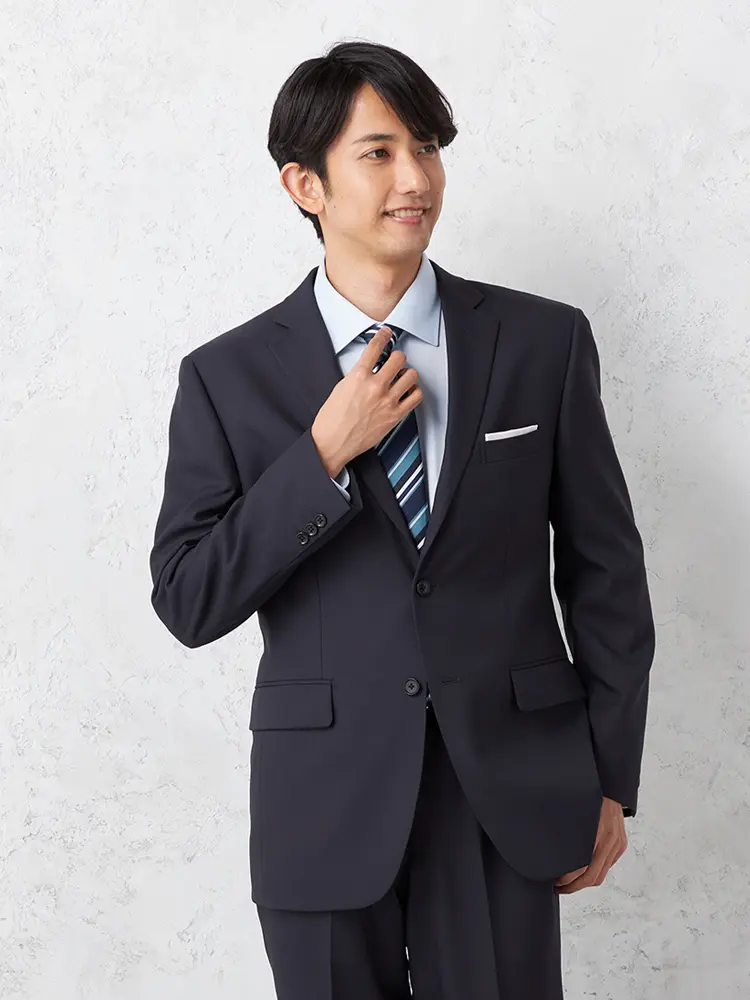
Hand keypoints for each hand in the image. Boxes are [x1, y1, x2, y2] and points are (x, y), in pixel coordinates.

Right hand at [312, 326, 422, 476]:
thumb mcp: (340, 388)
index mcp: (358, 376)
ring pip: (411, 375)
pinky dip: (414, 392)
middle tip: (394, 361)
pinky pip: (416, 396)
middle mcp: (375, 386)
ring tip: (401, 378)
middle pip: (399, 358)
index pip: (376, 347)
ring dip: (407, 373)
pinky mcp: (395, 415)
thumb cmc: (331, 420)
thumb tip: (369, 369)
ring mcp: (388, 401)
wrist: (332, 443)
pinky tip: (407, 392)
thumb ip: (358, 376)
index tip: (387, 333)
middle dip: (397, 357)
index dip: (383, 335)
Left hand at [554, 797, 627, 893]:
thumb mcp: (574, 812)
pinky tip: (583, 870)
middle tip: (558, 887)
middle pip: (593, 878)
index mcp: (599, 834)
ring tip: (568, 883)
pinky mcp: (620, 845)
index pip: (583, 869)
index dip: (568, 880)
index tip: (555, 882)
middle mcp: (611, 842)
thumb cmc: (590, 795)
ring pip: (601, 875)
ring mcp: (617, 844)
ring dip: (585, 882)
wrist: (612, 787)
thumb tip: (550, 847)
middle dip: (574, 887)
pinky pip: (607, 865)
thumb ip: (567, 831)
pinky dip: (595, 872)